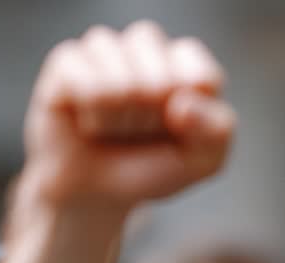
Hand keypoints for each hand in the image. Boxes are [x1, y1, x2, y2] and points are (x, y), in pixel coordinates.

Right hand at [21, 21, 235, 210]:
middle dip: (150, 122)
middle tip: (139, 131)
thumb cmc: (153, 168)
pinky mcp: (68, 60)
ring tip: (114, 127)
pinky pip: (86, 83)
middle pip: (158, 81)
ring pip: (121, 83)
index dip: (189, 117)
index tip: (178, 130)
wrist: (97, 194)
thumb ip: (217, 131)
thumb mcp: (203, 161)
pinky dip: (92, 117)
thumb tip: (181, 102)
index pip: (200, 75)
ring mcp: (106, 49)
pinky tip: (88, 122)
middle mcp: (147, 46)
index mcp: (187, 62)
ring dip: (119, 122)